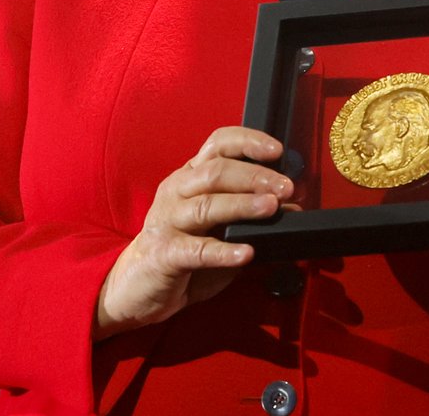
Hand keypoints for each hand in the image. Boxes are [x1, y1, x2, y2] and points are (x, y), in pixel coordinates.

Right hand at [94, 127, 294, 339]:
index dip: (247, 142)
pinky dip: (223, 251)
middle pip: (216, 172)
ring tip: (271, 208)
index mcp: (190, 178)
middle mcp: (177, 192)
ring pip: (206, 205)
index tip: (276, 150)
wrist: (136, 285)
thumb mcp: (216, 225)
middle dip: (254, 176)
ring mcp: (168, 221)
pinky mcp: (165, 253)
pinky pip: (197, 250)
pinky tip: (245, 253)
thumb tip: (292, 206)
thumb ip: (248, 214)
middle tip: (285, 187)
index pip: (217, 144)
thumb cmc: (181, 250)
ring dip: (242, 205)